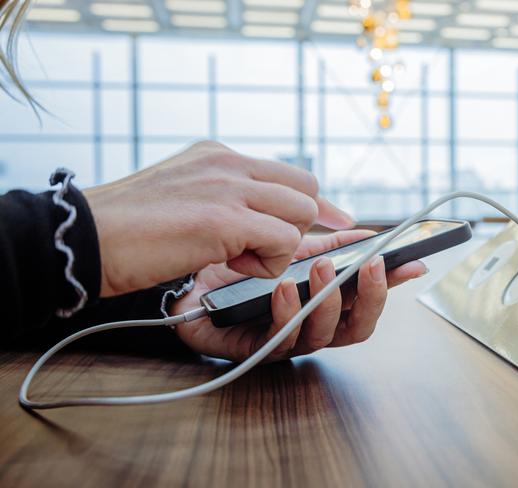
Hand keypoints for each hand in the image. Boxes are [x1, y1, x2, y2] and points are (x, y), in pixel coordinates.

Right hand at [84, 141, 353, 296]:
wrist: (86, 239)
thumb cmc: (130, 228)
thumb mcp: (184, 196)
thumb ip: (224, 198)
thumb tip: (259, 220)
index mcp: (218, 155)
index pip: (289, 172)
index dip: (317, 202)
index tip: (340, 221)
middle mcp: (228, 163)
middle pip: (305, 188)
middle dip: (301, 225)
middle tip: (275, 249)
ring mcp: (227, 186)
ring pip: (299, 213)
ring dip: (279, 246)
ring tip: (236, 258)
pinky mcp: (224, 219)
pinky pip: (282, 240)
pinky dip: (267, 262)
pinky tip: (230, 264)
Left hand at [172, 230, 427, 361]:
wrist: (191, 278)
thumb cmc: (244, 266)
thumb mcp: (291, 249)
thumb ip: (330, 245)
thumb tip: (368, 233)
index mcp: (325, 301)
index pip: (367, 298)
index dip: (392, 285)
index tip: (413, 262)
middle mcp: (312, 325)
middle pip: (357, 327)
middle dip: (370, 298)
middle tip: (372, 266)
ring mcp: (287, 340)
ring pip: (323, 336)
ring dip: (327, 300)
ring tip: (320, 268)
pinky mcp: (255, 349)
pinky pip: (280, 340)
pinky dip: (287, 312)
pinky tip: (283, 287)